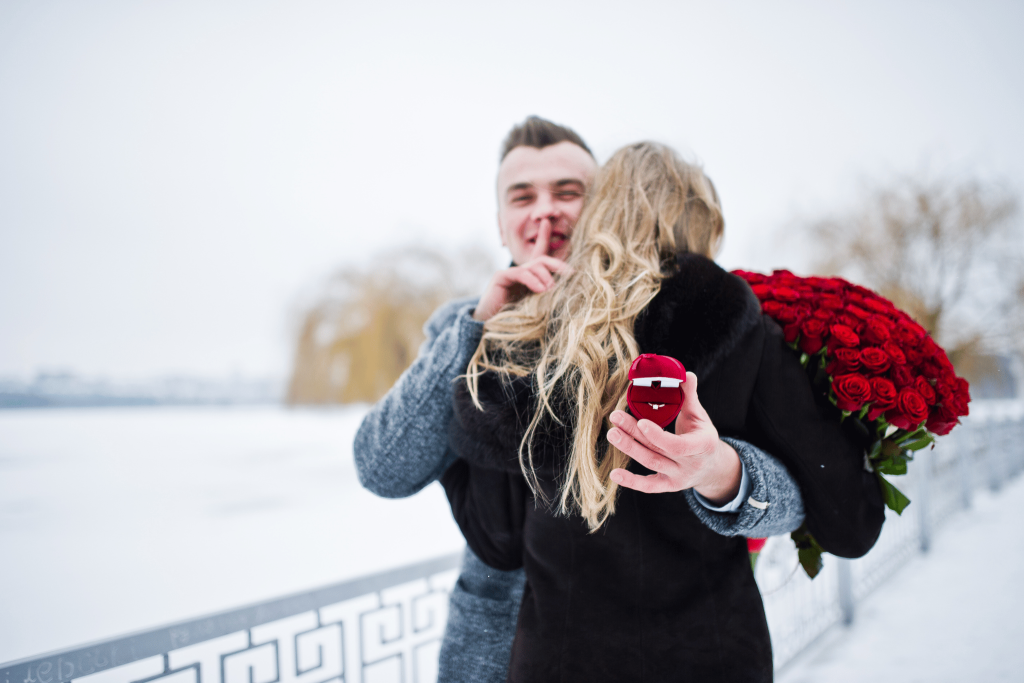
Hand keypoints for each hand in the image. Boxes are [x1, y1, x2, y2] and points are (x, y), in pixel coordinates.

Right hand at [474, 221, 570, 320]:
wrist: (491, 329)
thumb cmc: (516, 320)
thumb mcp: (538, 306)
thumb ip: (548, 296)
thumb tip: (565, 289)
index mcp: (530, 279)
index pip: (539, 254)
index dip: (544, 237)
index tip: (547, 222)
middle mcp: (520, 273)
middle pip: (541, 259)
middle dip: (556, 264)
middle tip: (569, 273)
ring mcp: (510, 274)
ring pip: (534, 265)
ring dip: (546, 276)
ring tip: (551, 289)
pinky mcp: (500, 277)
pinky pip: (521, 273)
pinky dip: (533, 280)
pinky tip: (541, 289)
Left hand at [607, 372, 742, 504]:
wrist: (712, 467)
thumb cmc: (702, 436)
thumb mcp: (700, 416)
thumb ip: (690, 396)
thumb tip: (686, 374)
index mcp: (702, 445)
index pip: (678, 445)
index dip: (658, 436)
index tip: (641, 422)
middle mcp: (689, 464)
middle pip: (657, 450)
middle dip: (634, 433)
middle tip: (615, 417)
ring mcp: (678, 477)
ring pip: (650, 463)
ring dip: (629, 448)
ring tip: (612, 432)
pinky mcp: (667, 486)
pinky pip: (648, 486)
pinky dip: (631, 481)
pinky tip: (614, 474)